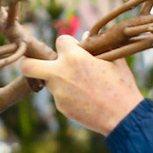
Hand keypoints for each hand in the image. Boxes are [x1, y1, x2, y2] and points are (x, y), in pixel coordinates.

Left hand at [18, 35, 143, 134]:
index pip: (60, 40)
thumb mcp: (114, 59)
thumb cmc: (122, 85)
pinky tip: (85, 99)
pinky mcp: (61, 107)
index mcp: (74, 57)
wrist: (123, 116)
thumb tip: (85, 36)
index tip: (76, 50)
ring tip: (81, 85)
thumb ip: (96, 46)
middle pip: (28, 65)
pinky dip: (68, 95)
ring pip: (48, 81)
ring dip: (58, 79)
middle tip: (42, 64)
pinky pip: (59, 96)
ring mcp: (58, 92)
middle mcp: (60, 73)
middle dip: (30, 63)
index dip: (69, 45)